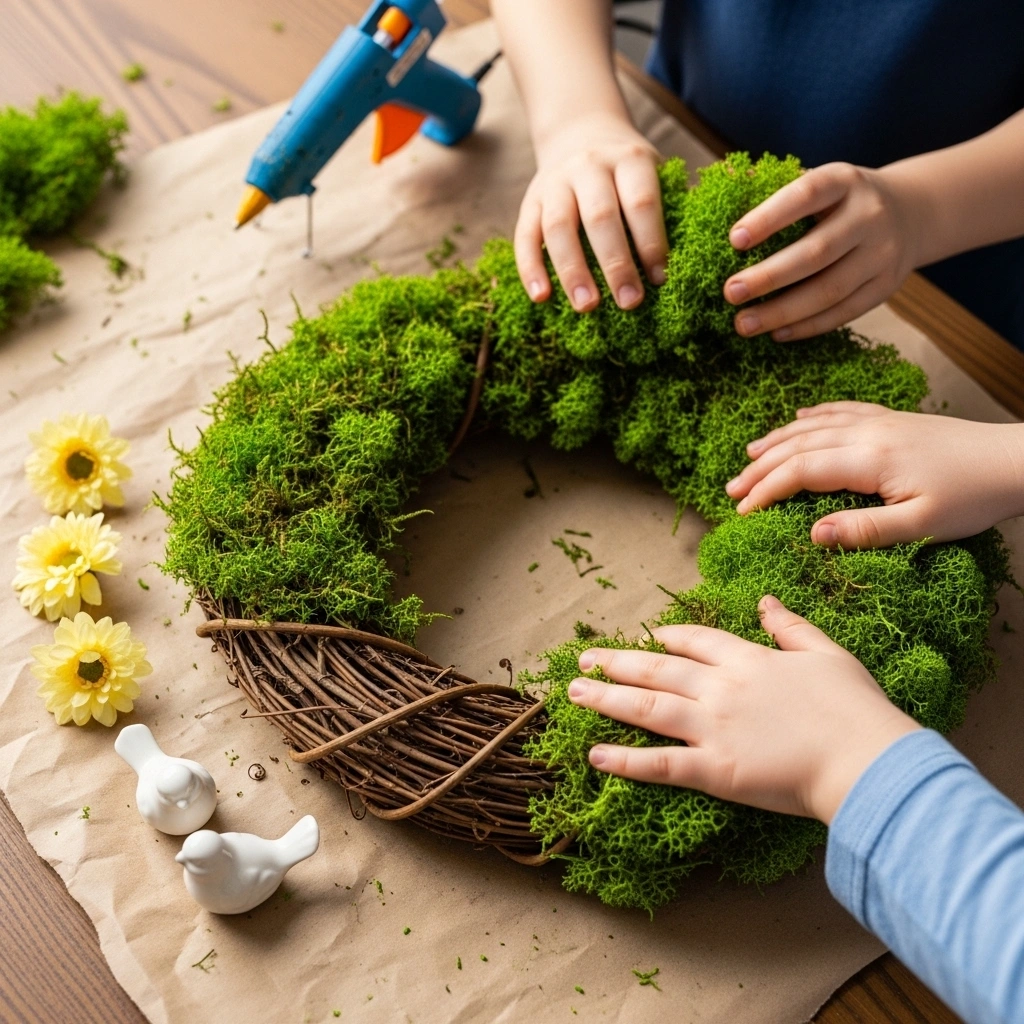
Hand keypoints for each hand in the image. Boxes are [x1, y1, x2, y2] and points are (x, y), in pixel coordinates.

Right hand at [515, 111, 666, 312]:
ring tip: (587, 308)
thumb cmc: (628, 170)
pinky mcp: (530, 201)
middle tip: (629, 302)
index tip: (661, 279)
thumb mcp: (655, 170)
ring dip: (572, 271)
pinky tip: (541, 298)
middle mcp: (589, 166)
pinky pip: (526, 236)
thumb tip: (705, 250)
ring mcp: (555, 183)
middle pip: (600, 216)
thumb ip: (674, 202)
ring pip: (559, 227)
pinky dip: (531, 268)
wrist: (580, 132)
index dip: (651, 241)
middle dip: (615, 263)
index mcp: (629, 160)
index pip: (641, 202)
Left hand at [567, 596, 918, 823]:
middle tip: (584, 659)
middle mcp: (720, 689)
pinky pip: (660, 764)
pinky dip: (625, 760)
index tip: (647, 637)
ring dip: (605, 698)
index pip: (695, 641)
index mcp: (747, 659)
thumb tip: (766, 601)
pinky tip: (595, 754)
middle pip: (657, 670)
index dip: (668, 639)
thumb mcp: (826, 652)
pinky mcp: (715, 771)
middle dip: (617, 663)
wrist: (867, 759)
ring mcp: (713, 728)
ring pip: (647, 708)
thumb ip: (790, 626)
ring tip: (573, 692)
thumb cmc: (855, 708)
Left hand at [723, 162, 926, 340]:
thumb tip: (727, 178)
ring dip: (782, 311)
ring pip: (830, 290)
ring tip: (743, 324)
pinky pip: (844, 312)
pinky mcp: (886, 286)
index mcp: (844, 181)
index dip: (769, 218)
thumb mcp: (818, 180)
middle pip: (816, 252)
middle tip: (730, 293)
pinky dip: (807, 326)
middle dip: (768, 276)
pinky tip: (776, 333)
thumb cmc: (840, 199)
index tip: (734, 240)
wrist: (911, 212)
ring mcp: (882, 253)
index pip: (805, 195)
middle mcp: (868, 215)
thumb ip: (773, 182)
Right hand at [725, 401, 1023, 547]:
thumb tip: (813, 534)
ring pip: (814, 425)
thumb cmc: (974, 497)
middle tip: (731, 489)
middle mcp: (867, 433)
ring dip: (778, 440)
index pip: (801, 471)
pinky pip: (841, 410)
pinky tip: (798, 417)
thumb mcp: (923, 525)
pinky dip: (813, 415)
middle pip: (799, 446)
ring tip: (749, 455)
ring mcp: (880, 422)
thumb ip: (865, 530)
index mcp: (870, 459)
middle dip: (761, 468)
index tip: (743, 511)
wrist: (1016, 461)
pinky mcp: (893, 419)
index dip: (767, 490)